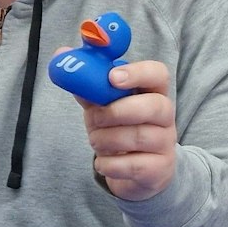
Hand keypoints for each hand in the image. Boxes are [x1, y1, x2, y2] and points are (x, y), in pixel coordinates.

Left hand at [76, 59, 177, 200]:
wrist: (137, 171)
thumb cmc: (119, 130)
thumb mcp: (103, 106)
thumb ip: (87, 85)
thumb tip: (61, 55)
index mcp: (153, 92)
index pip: (158, 74)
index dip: (137, 73)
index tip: (112, 78)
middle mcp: (166, 116)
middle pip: (153, 106)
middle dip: (115, 112)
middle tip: (94, 118)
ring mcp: (166, 143)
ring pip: (137, 136)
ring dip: (105, 139)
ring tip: (96, 141)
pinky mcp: (160, 169)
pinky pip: (131, 165)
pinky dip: (108, 164)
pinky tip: (104, 162)